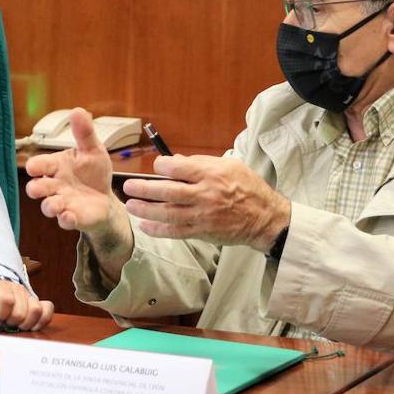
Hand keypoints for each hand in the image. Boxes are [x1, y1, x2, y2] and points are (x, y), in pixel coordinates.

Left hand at [0, 278, 53, 330]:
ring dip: (26, 323)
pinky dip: (42, 320)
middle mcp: (12, 288)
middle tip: (4, 324)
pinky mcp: (35, 300)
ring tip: (16, 325)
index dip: (2, 314)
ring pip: (35, 310)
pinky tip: (32, 326)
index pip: (5, 299)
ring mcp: (25, 294)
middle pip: (20, 311)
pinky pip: (47, 308)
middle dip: (12, 322)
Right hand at [23, 108, 118, 235]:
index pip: (39, 165)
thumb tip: (78, 110)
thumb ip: (84, 133)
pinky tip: (70, 215)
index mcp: (56, 166)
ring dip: (50, 205)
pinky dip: (66, 219)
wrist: (106, 198)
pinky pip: (64, 221)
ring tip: (57, 204)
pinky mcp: (72, 217)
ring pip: (48, 206)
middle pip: (36, 187)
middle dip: (35, 188)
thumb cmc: (93, 172)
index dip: (35, 166)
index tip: (33, 167)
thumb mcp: (93, 150)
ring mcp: (62, 202)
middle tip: (37, 188)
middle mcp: (54, 185)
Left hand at [122, 154, 290, 250]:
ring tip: (130, 205)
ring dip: (145, 210)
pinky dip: (158, 230)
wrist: (265, 218)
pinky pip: (175, 231)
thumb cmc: (247, 188)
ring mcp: (203, 215)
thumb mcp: (230, 166)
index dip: (162, 165)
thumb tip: (175, 161)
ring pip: (167, 213)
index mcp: (211, 174)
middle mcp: (205, 194)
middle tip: (128, 186)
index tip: (157, 165)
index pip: (178, 167)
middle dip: (144, 189)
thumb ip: (201, 162)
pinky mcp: (202, 232)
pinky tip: (144, 225)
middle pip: (167, 191)